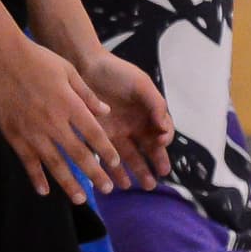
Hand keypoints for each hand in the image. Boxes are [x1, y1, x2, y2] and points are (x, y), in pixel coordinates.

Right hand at [0, 30, 122, 195]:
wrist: (0, 56)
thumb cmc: (36, 58)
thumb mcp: (68, 70)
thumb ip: (87, 93)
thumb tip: (106, 112)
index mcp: (70, 104)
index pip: (94, 134)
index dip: (107, 151)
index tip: (116, 163)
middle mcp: (54, 122)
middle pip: (79, 154)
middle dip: (95, 174)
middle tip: (106, 189)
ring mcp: (32, 131)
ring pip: (55, 164)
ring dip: (69, 184)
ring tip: (80, 199)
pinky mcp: (14, 135)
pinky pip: (28, 162)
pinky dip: (36, 178)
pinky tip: (45, 191)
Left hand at [73, 48, 176, 185]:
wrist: (86, 65)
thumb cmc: (117, 73)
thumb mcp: (142, 84)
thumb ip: (156, 104)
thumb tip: (165, 129)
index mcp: (147, 114)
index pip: (161, 134)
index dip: (163, 143)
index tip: (161, 144)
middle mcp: (133, 126)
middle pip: (146, 150)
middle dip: (150, 167)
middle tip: (152, 185)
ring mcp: (116, 132)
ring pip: (127, 157)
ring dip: (131, 172)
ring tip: (134, 186)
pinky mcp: (97, 135)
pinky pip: (105, 155)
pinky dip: (110, 169)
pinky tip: (113, 181)